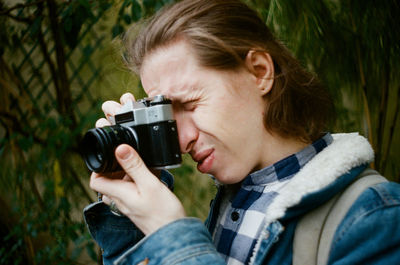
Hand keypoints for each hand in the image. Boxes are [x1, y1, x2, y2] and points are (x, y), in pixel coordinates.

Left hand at [89, 93, 185, 234]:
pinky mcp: (138, 208)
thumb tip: (120, 148)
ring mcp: (129, 206)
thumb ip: (135, 166)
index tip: (110, 157)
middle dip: (114, 169)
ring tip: (140, 168)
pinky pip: (129, 193)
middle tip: (128, 159)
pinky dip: (135, 183)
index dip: (98, 167)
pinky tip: (149, 179)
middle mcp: (120, 201)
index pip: (95, 181)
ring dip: (125, 176)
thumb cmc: (163, 212)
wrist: (174, 234)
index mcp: (119, 194)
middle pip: (106, 183)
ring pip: (118, 188)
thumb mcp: (149, 184)